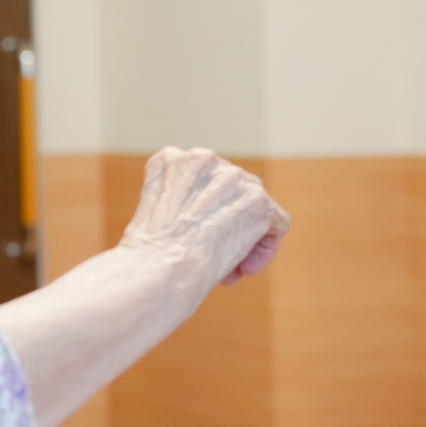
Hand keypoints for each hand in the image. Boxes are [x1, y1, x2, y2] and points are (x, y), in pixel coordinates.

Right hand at [118, 147, 288, 289]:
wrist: (160, 267)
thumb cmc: (148, 253)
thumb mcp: (155, 212)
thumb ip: (182, 200)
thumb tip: (213, 215)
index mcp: (172, 159)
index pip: (202, 179)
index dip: (202, 211)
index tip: (196, 238)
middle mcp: (203, 158)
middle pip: (230, 189)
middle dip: (226, 222)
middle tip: (214, 255)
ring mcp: (233, 177)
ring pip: (253, 206)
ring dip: (244, 237)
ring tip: (228, 267)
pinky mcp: (257, 200)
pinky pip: (276, 222)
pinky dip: (266, 247)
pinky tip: (245, 268)